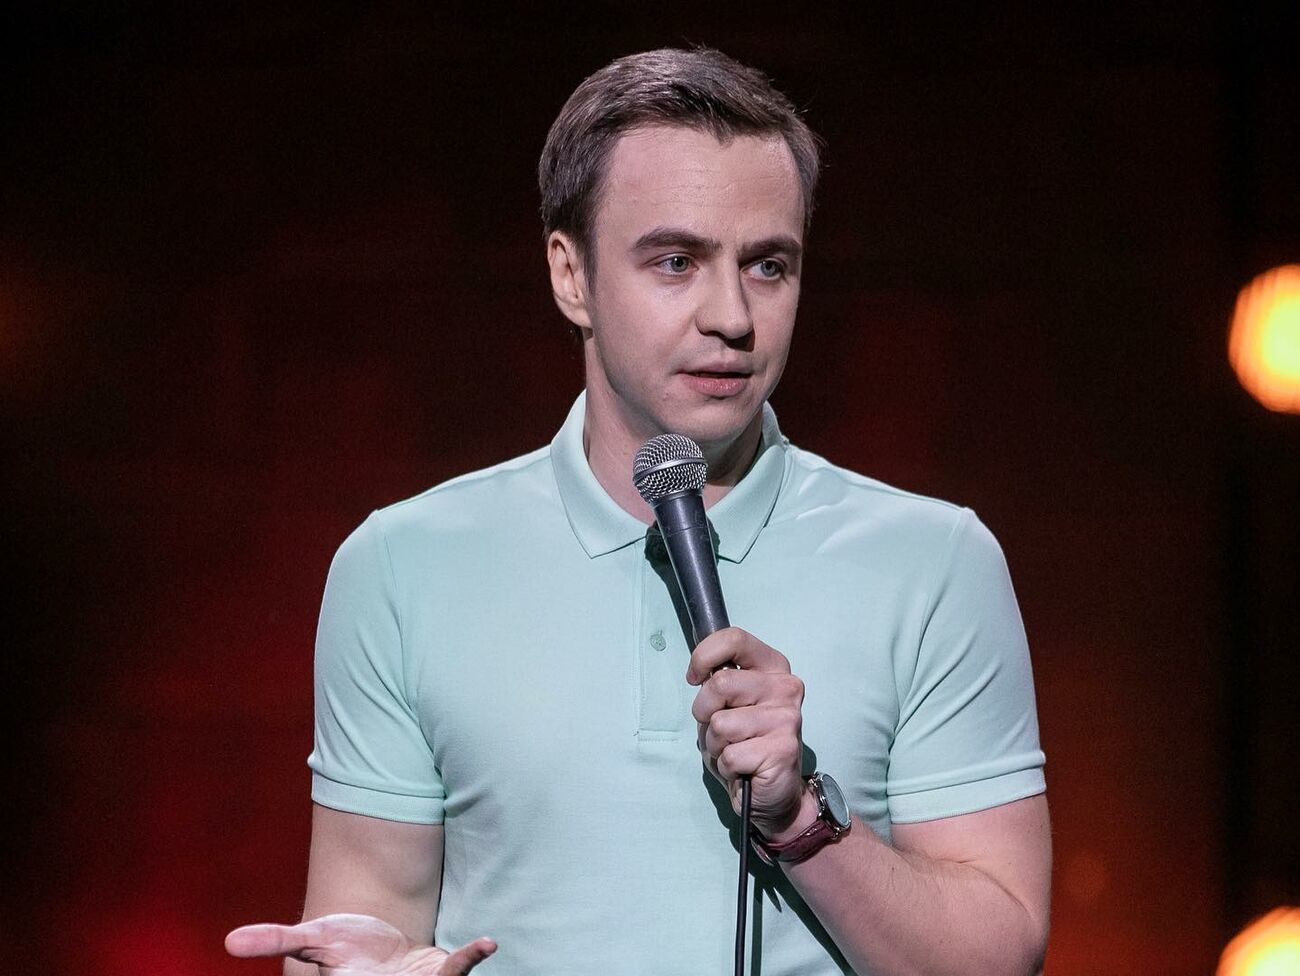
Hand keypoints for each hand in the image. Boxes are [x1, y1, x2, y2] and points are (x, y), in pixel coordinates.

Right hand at [225, 913, 495, 974]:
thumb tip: (229, 941)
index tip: (363, 973)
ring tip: (477, 951)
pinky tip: (486, 942)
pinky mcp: (441, 975)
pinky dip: (471, 957)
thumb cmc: (348, 948)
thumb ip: (277, 939)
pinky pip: (458, 971)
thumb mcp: (313, 940)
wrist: (381, 947)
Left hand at [687, 627, 812, 838]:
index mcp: (772, 667)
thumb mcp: (728, 704)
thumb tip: (702, 672)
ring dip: (716, 744)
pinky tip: (743, 768)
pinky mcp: (782, 750)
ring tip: (734, 750)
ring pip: (720, 723)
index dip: (704, 656)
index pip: (735, 639)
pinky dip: (726, 766)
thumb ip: (719, 683)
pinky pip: (729, 755)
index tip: (695, 677)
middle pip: (720, 683)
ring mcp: (786, 718)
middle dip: (704, 711)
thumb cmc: (745, 743)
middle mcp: (785, 687)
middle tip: (720, 728)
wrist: (774, 792)